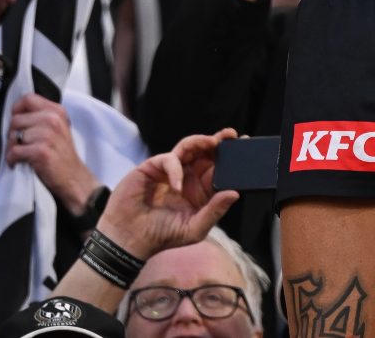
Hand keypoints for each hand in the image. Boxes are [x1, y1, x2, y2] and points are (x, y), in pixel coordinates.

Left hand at [6, 92, 101, 209]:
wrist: (74, 178)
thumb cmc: (62, 156)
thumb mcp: (57, 129)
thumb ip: (41, 118)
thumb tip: (16, 115)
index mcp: (56, 111)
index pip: (28, 99)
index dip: (16, 109)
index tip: (15, 120)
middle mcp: (53, 120)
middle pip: (16, 119)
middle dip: (12, 133)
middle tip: (16, 144)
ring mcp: (47, 135)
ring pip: (13, 136)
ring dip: (11, 148)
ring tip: (18, 154)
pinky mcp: (41, 151)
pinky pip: (14, 151)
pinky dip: (11, 159)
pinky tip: (17, 162)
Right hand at [92, 131, 239, 261]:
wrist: (130, 239)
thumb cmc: (162, 236)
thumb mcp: (195, 228)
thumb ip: (215, 211)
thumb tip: (235, 193)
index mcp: (199, 191)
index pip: (218, 169)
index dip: (230, 158)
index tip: (244, 146)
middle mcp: (187, 177)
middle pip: (205, 153)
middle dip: (218, 142)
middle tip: (231, 135)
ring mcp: (170, 171)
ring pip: (188, 147)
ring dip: (201, 142)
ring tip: (212, 143)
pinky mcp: (152, 167)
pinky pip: (169, 159)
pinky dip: (175, 169)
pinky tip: (176, 186)